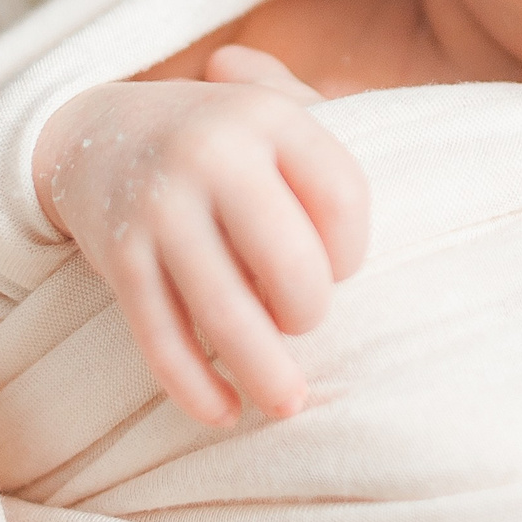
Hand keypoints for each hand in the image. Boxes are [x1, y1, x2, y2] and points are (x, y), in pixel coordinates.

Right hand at [33, 44, 369, 424]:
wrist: (95, 134)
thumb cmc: (219, 137)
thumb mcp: (273, 108)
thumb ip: (340, 124)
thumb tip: (426, 163)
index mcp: (269, 117)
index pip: (343, 198)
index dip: (353, 252)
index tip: (339, 269)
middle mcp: (214, 155)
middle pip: (290, 261)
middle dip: (308, 311)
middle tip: (303, 321)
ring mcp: (162, 207)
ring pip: (224, 312)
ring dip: (264, 371)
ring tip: (287, 404)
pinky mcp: (119, 257)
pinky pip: (161, 336)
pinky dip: (193, 386)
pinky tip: (221, 413)